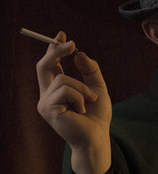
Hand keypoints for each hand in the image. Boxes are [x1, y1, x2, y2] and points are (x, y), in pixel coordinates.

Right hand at [36, 31, 111, 173]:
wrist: (97, 137)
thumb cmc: (97, 116)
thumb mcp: (97, 88)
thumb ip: (90, 70)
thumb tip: (79, 53)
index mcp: (56, 90)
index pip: (50, 65)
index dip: (53, 49)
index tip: (63, 35)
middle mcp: (47, 96)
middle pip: (43, 66)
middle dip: (56, 51)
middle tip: (71, 43)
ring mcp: (45, 103)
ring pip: (62, 78)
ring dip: (82, 87)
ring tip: (90, 101)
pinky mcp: (48, 110)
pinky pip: (65, 90)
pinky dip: (79, 96)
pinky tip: (82, 110)